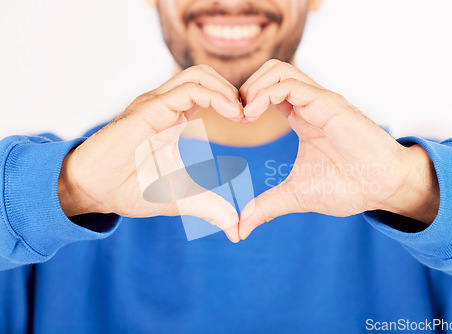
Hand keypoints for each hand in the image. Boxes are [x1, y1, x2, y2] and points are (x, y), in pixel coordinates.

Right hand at [58, 65, 243, 241]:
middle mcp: (166, 105)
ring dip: (226, 90)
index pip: (209, 91)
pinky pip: (186, 91)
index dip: (233, 101)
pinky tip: (231, 114)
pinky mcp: (148, 110)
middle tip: (250, 114)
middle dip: (234, 90)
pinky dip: (214, 96)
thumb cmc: (132, 189)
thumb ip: (210, 208)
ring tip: (242, 114)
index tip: (251, 121)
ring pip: (198, 75)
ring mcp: (156, 104)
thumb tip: (236, 230)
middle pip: (207, 75)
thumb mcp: (182, 198)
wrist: (95, 191)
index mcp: (175, 118)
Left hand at [238, 60, 439, 239]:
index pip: (267, 91)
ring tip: (244, 115)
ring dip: (252, 87)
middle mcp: (309, 104)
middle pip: (270, 71)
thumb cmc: (348, 187)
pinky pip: (291, 84)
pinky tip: (253, 114)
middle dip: (245, 88)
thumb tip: (239, 229)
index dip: (245, 101)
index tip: (234, 124)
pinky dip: (265, 93)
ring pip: (278, 70)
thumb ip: (266, 207)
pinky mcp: (329, 104)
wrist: (383, 188)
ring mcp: (319, 101)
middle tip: (236, 117)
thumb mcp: (296, 196)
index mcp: (301, 117)